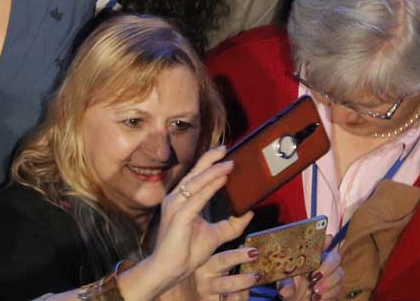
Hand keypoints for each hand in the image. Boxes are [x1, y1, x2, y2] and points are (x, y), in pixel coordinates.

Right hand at [119, 146, 253, 300]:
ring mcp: (176, 206)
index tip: (224, 153)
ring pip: (196, 182)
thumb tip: (249, 212)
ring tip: (229, 164)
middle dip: (211, 159)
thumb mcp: (215, 235)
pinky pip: (197, 198)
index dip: (209, 163)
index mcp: (182, 200)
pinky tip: (221, 180)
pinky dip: (210, 187)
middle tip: (226, 149)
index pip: (196, 176)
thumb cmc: (186, 252)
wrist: (170, 269)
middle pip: (194, 172)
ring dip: (213, 171)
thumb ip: (231, 224)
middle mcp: (176, 199)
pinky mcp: (179, 217)